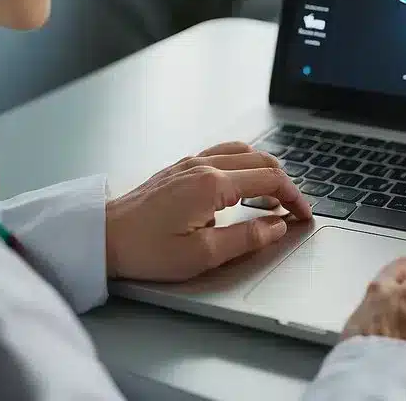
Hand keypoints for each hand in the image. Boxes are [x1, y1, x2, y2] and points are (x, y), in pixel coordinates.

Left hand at [106, 141, 311, 281]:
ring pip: (241, 151)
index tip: (304, 215)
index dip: (294, 196)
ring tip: (271, 198)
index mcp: (213, 184)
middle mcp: (203, 165)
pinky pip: (221, 153)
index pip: (270, 179)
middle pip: (260, 159)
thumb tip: (276, 227)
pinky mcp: (179, 167)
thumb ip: (246, 238)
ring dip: (263, 170)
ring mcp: (189, 162)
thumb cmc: (144, 249)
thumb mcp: (201, 255)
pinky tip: (239, 185)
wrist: (101, 237)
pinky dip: (242, 164)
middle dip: (284, 182)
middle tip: (293, 208)